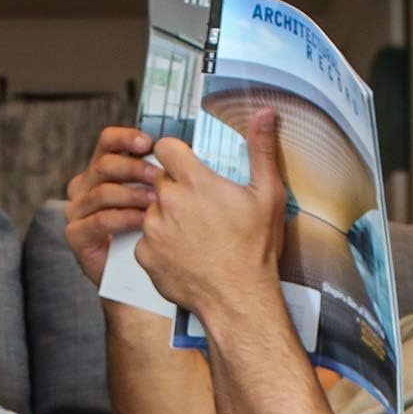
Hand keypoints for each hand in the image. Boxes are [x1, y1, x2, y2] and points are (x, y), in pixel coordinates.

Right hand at [64, 125, 162, 286]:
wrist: (133, 275)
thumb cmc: (147, 232)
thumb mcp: (152, 197)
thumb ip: (155, 175)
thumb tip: (176, 150)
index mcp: (100, 171)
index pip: (106, 142)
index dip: (126, 137)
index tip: (148, 143)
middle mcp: (84, 187)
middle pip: (104, 165)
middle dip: (133, 168)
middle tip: (157, 176)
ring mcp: (76, 211)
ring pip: (101, 192)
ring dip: (131, 194)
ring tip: (154, 202)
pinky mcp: (76, 235)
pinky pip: (99, 220)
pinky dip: (123, 218)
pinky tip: (142, 221)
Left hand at [135, 108, 285, 326]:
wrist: (238, 300)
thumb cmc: (255, 250)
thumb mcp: (268, 196)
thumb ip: (261, 150)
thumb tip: (264, 113)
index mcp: (194, 182)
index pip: (165, 148)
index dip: (175, 154)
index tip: (186, 165)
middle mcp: (167, 203)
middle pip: (158, 181)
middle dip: (174, 189)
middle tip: (199, 208)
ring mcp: (153, 231)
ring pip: (151, 212)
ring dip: (165, 218)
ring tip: (193, 236)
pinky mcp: (145, 256)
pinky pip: (146, 241)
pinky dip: (160, 246)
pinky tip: (183, 255)